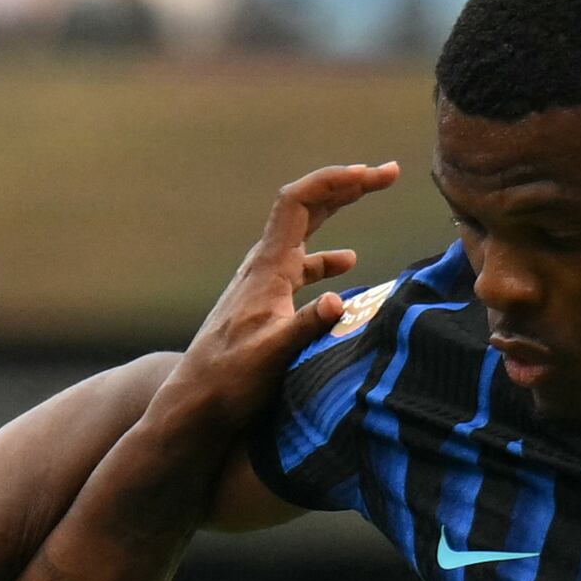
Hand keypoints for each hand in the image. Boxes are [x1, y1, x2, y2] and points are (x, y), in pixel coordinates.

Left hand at [142, 160, 401, 443]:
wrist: (193, 405)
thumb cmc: (228, 382)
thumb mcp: (272, 356)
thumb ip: (306, 326)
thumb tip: (340, 301)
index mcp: (267, 268)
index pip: (298, 202)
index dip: (335, 181)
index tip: (371, 175)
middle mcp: (263, 268)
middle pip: (305, 208)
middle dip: (346, 186)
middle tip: (387, 175)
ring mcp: (263, 285)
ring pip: (303, 235)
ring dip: (338, 213)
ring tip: (370, 198)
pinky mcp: (264, 305)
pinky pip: (300, 268)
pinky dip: (326, 259)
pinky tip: (347, 266)